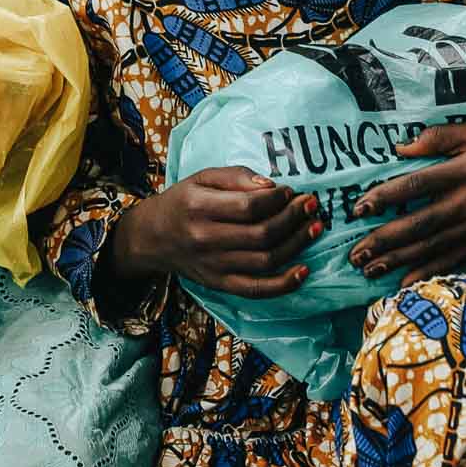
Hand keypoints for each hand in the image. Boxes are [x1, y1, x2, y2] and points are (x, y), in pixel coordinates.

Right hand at [110, 167, 317, 297]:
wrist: (151, 237)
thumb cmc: (181, 202)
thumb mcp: (200, 179)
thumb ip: (234, 176)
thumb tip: (271, 186)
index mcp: (197, 207)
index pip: (248, 206)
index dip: (277, 199)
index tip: (290, 191)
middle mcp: (204, 238)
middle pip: (261, 234)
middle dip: (293, 218)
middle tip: (311, 206)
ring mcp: (213, 265)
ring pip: (265, 260)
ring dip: (296, 244)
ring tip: (314, 227)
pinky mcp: (220, 284)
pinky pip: (258, 289)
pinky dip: (285, 284)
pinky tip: (305, 270)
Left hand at [351, 125, 465, 282]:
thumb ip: (437, 136)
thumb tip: (399, 148)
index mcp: (465, 172)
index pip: (416, 186)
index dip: (385, 197)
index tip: (358, 208)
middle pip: (420, 225)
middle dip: (384, 241)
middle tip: (354, 254)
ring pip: (435, 247)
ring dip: (400, 261)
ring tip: (369, 270)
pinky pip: (456, 258)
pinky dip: (431, 271)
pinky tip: (408, 282)